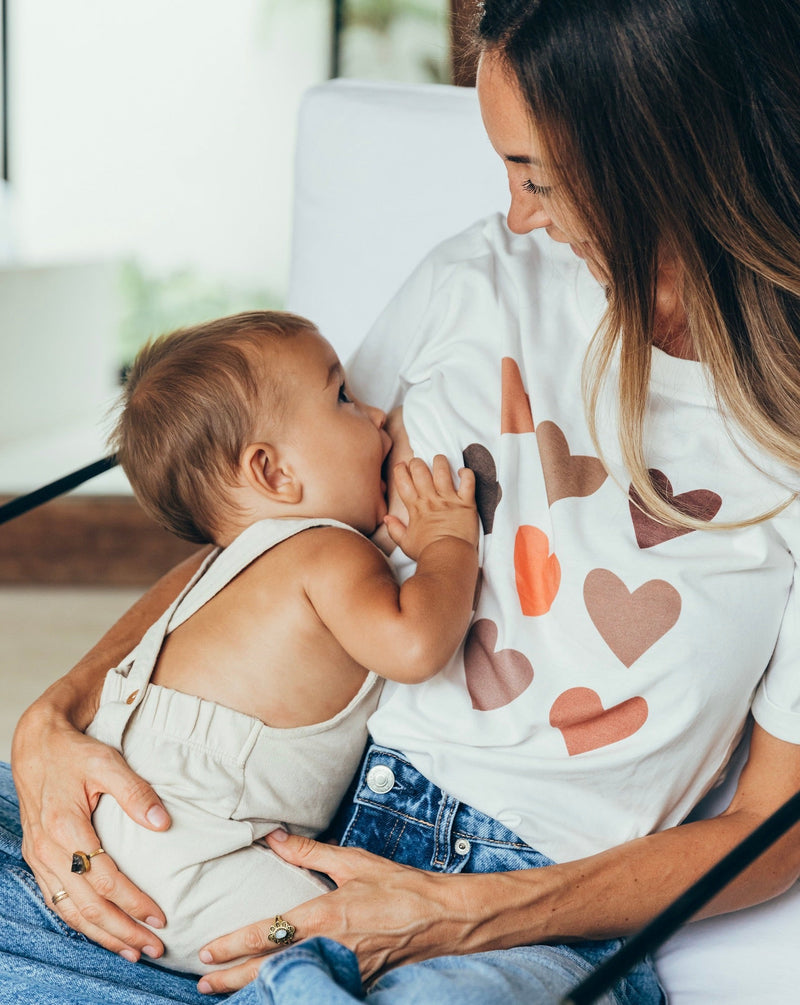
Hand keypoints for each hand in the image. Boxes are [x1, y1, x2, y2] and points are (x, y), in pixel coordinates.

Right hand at [11, 706, 170, 961]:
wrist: (37, 744)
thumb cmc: (74, 752)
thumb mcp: (107, 762)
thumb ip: (135, 792)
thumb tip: (163, 822)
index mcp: (66, 827)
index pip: (106, 879)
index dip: (134, 902)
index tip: (161, 916)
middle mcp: (48, 850)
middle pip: (88, 905)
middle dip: (122, 931)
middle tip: (153, 947)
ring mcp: (40, 858)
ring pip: (70, 911)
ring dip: (102, 935)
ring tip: (132, 950)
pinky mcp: (38, 860)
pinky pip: (58, 901)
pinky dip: (80, 923)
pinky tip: (101, 932)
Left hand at [195, 831, 479, 994]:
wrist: (442, 918)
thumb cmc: (400, 887)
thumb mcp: (354, 862)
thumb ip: (310, 854)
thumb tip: (274, 838)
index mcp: (325, 915)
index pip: (268, 932)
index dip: (234, 944)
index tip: (208, 950)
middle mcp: (329, 947)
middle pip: (269, 970)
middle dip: (233, 979)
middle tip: (204, 982)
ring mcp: (342, 970)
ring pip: (290, 983)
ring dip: (258, 989)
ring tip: (229, 991)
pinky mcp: (357, 983)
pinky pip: (316, 988)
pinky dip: (292, 990)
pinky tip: (278, 990)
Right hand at [383, 455, 477, 560]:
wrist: (449, 558)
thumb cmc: (427, 552)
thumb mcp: (405, 543)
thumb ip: (395, 529)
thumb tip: (386, 518)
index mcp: (415, 507)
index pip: (403, 481)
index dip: (400, 470)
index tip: (401, 466)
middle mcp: (431, 499)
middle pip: (420, 470)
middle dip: (417, 463)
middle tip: (418, 464)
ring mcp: (449, 499)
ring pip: (442, 470)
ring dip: (439, 462)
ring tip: (438, 461)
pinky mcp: (466, 502)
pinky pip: (468, 481)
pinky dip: (466, 473)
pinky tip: (462, 472)